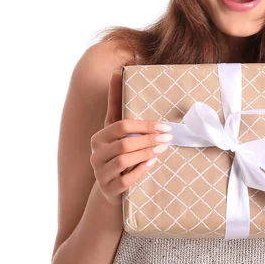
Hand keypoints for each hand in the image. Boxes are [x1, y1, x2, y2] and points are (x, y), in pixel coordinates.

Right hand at [89, 70, 173, 205]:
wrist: (111, 189)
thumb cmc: (118, 153)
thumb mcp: (117, 130)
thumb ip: (117, 104)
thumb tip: (117, 73)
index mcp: (98, 138)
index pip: (120, 126)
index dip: (144, 125)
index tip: (164, 124)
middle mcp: (96, 155)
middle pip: (124, 143)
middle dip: (148, 138)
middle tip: (168, 136)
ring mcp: (100, 174)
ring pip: (123, 161)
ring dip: (146, 153)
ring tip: (162, 147)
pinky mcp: (109, 190)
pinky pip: (125, 180)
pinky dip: (140, 171)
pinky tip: (152, 164)